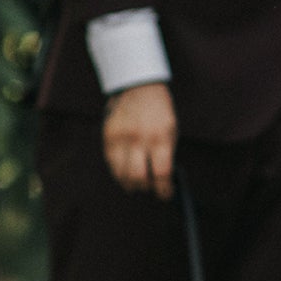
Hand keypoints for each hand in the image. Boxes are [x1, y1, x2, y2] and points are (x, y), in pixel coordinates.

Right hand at [102, 82, 177, 199]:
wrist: (139, 86)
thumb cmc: (159, 112)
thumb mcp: (171, 130)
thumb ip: (166, 155)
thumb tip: (163, 181)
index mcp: (161, 137)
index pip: (161, 173)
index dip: (164, 189)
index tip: (166, 194)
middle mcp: (140, 138)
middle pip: (139, 177)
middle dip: (146, 188)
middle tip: (150, 187)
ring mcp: (121, 137)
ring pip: (122, 174)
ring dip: (130, 183)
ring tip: (137, 182)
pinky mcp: (108, 136)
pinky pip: (111, 163)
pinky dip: (119, 172)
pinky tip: (125, 170)